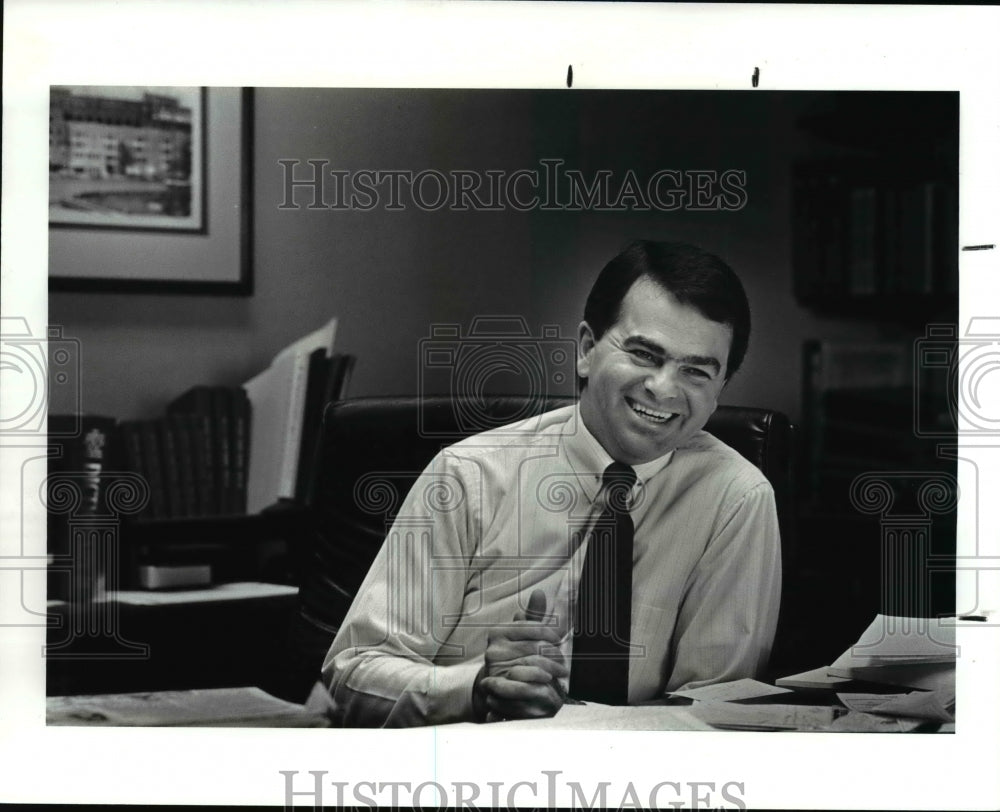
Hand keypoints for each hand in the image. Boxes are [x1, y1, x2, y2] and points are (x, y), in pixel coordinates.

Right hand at [474, 589, 568, 720]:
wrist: (497, 684)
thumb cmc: (514, 654)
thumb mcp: (523, 634)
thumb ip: (532, 616)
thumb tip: (539, 593)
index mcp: (498, 632)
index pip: (533, 628)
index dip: (550, 634)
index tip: (558, 641)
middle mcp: (493, 649)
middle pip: (535, 647)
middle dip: (554, 654)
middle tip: (563, 661)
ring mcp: (495, 669)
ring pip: (534, 664)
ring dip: (552, 668)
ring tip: (560, 671)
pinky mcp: (499, 687)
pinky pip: (525, 683)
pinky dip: (540, 682)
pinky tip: (548, 682)